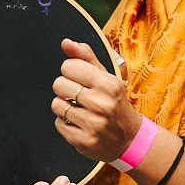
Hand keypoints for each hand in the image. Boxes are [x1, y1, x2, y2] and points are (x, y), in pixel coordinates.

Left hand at [51, 38, 136, 162]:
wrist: (128, 138)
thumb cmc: (114, 102)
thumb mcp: (105, 76)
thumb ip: (85, 57)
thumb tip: (66, 43)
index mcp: (108, 84)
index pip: (68, 66)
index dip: (71, 72)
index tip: (81, 79)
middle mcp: (101, 104)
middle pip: (58, 85)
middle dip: (65, 89)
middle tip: (80, 96)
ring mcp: (92, 125)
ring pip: (56, 105)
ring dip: (64, 106)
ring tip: (80, 110)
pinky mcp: (83, 141)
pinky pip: (58, 124)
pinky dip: (65, 123)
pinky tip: (79, 123)